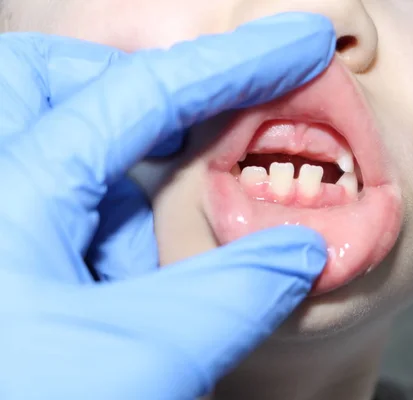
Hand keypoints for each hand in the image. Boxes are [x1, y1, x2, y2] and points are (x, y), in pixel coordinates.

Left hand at [0, 13, 334, 398]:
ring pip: (60, 160)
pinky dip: (102, 242)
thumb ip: (233, 297)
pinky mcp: (6, 265)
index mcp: (7, 199)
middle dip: (133, 98)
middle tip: (193, 132)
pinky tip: (116, 304)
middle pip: (49, 85)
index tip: (299, 41)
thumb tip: (299, 253)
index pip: (142, 96)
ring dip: (122, 202)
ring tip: (142, 284)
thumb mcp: (142, 363)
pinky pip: (54, 216)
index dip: (235, 63)